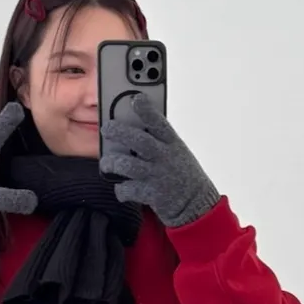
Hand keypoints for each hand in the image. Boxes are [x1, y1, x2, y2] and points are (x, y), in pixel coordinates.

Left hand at [100, 93, 219, 228]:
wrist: (198, 205)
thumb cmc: (182, 174)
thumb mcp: (177, 152)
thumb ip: (159, 141)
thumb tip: (132, 127)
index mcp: (172, 144)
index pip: (159, 123)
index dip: (147, 110)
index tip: (136, 98)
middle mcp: (165, 158)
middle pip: (140, 141)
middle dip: (120, 132)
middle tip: (106, 128)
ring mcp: (158, 176)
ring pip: (129, 166)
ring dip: (113, 163)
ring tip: (106, 163)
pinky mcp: (153, 195)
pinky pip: (129, 190)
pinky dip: (121, 189)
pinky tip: (121, 187)